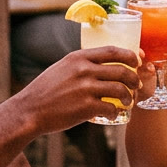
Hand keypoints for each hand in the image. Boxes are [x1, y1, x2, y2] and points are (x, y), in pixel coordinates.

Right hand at [11, 45, 141, 133]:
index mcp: (78, 57)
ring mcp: (85, 88)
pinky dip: (115, 113)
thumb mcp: (62, 68)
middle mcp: (84, 70)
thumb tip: (101, 65)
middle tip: (136, 86)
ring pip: (120, 90)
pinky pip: (110, 108)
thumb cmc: (45, 91)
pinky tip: (113, 115)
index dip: (129, 55)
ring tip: (128, 102)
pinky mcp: (86, 107)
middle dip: (134, 79)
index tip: (137, 61)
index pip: (112, 51)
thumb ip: (80, 64)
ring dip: (128, 97)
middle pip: (121, 70)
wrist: (29, 110)